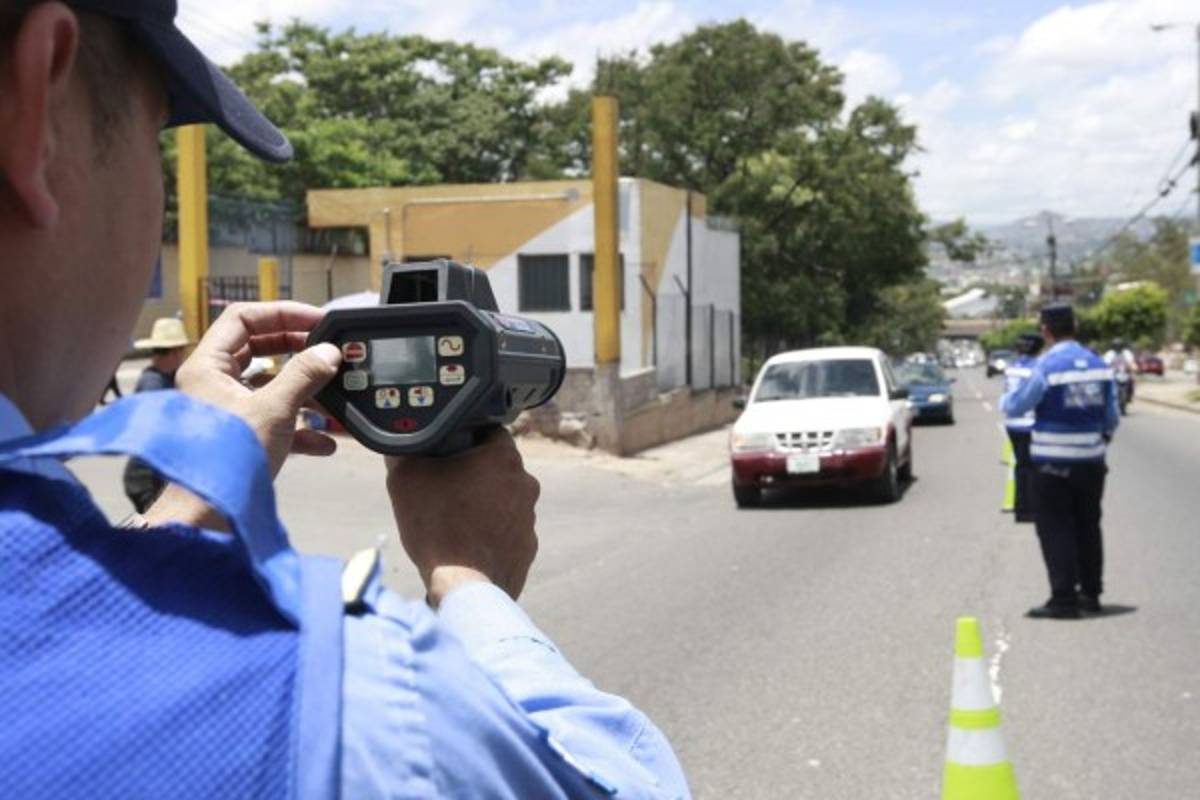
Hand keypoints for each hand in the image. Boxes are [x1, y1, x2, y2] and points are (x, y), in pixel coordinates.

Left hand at [175, 301, 341, 475]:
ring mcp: (225, 410)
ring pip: (269, 385)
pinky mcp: (239, 436)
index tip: (318, 321)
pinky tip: (324, 442)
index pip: (244, 318)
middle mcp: (212, 382)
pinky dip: (299, 426)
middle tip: (328, 352)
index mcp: (207, 366)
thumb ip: (304, 375)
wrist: (208, 514)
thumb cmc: (227, 459)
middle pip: (259, 349)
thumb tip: (329, 352)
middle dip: (298, 352)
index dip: (284, 314)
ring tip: (332, 400)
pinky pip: (272, 418)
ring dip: (303, 392)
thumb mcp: (273, 410)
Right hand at [386, 430, 539, 605]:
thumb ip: (405, 451)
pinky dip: (489, 533)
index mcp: (504, 457)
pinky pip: (506, 531)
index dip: (465, 437)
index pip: (489, 430)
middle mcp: (526, 483)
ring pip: (503, 500)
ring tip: (452, 520)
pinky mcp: (528, 547)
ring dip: (482, 504)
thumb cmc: (437, 527)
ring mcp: (530, 518)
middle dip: (473, 473)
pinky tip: (465, 544)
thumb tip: (400, 444)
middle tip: (443, 487)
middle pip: (496, 467)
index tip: (446, 451)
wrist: (463, 586)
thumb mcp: (406, 476)